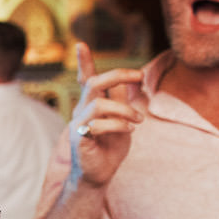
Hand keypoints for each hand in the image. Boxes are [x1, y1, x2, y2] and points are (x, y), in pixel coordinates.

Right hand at [69, 42, 145, 186]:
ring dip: (124, 109)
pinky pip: (98, 124)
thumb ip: (120, 101)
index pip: (86, 79)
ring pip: (98, 103)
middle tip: (139, 77)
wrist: (98, 174)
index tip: (81, 44)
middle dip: (117, 75)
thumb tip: (129, 81)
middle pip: (93, 82)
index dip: (83, 62)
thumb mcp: (121, 120)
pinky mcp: (80, 137)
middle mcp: (82, 110)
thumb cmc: (109, 147)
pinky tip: (129, 129)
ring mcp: (79, 123)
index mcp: (92, 104)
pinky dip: (118, 124)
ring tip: (138, 120)